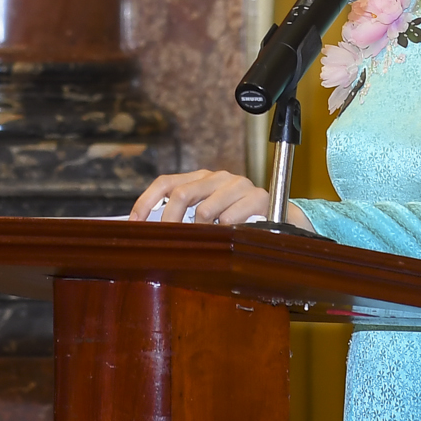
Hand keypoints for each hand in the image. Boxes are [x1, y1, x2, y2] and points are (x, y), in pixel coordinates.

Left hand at [129, 169, 305, 226]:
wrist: (286, 224)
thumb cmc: (241, 225)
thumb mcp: (209, 220)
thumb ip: (185, 220)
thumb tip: (150, 234)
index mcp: (202, 179)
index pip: (166, 182)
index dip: (146, 202)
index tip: (134, 223)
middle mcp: (218, 177)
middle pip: (182, 193)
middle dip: (169, 221)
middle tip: (166, 241)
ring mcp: (238, 185)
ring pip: (206, 209)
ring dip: (201, 231)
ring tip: (206, 243)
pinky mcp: (258, 197)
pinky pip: (231, 217)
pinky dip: (225, 231)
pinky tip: (229, 238)